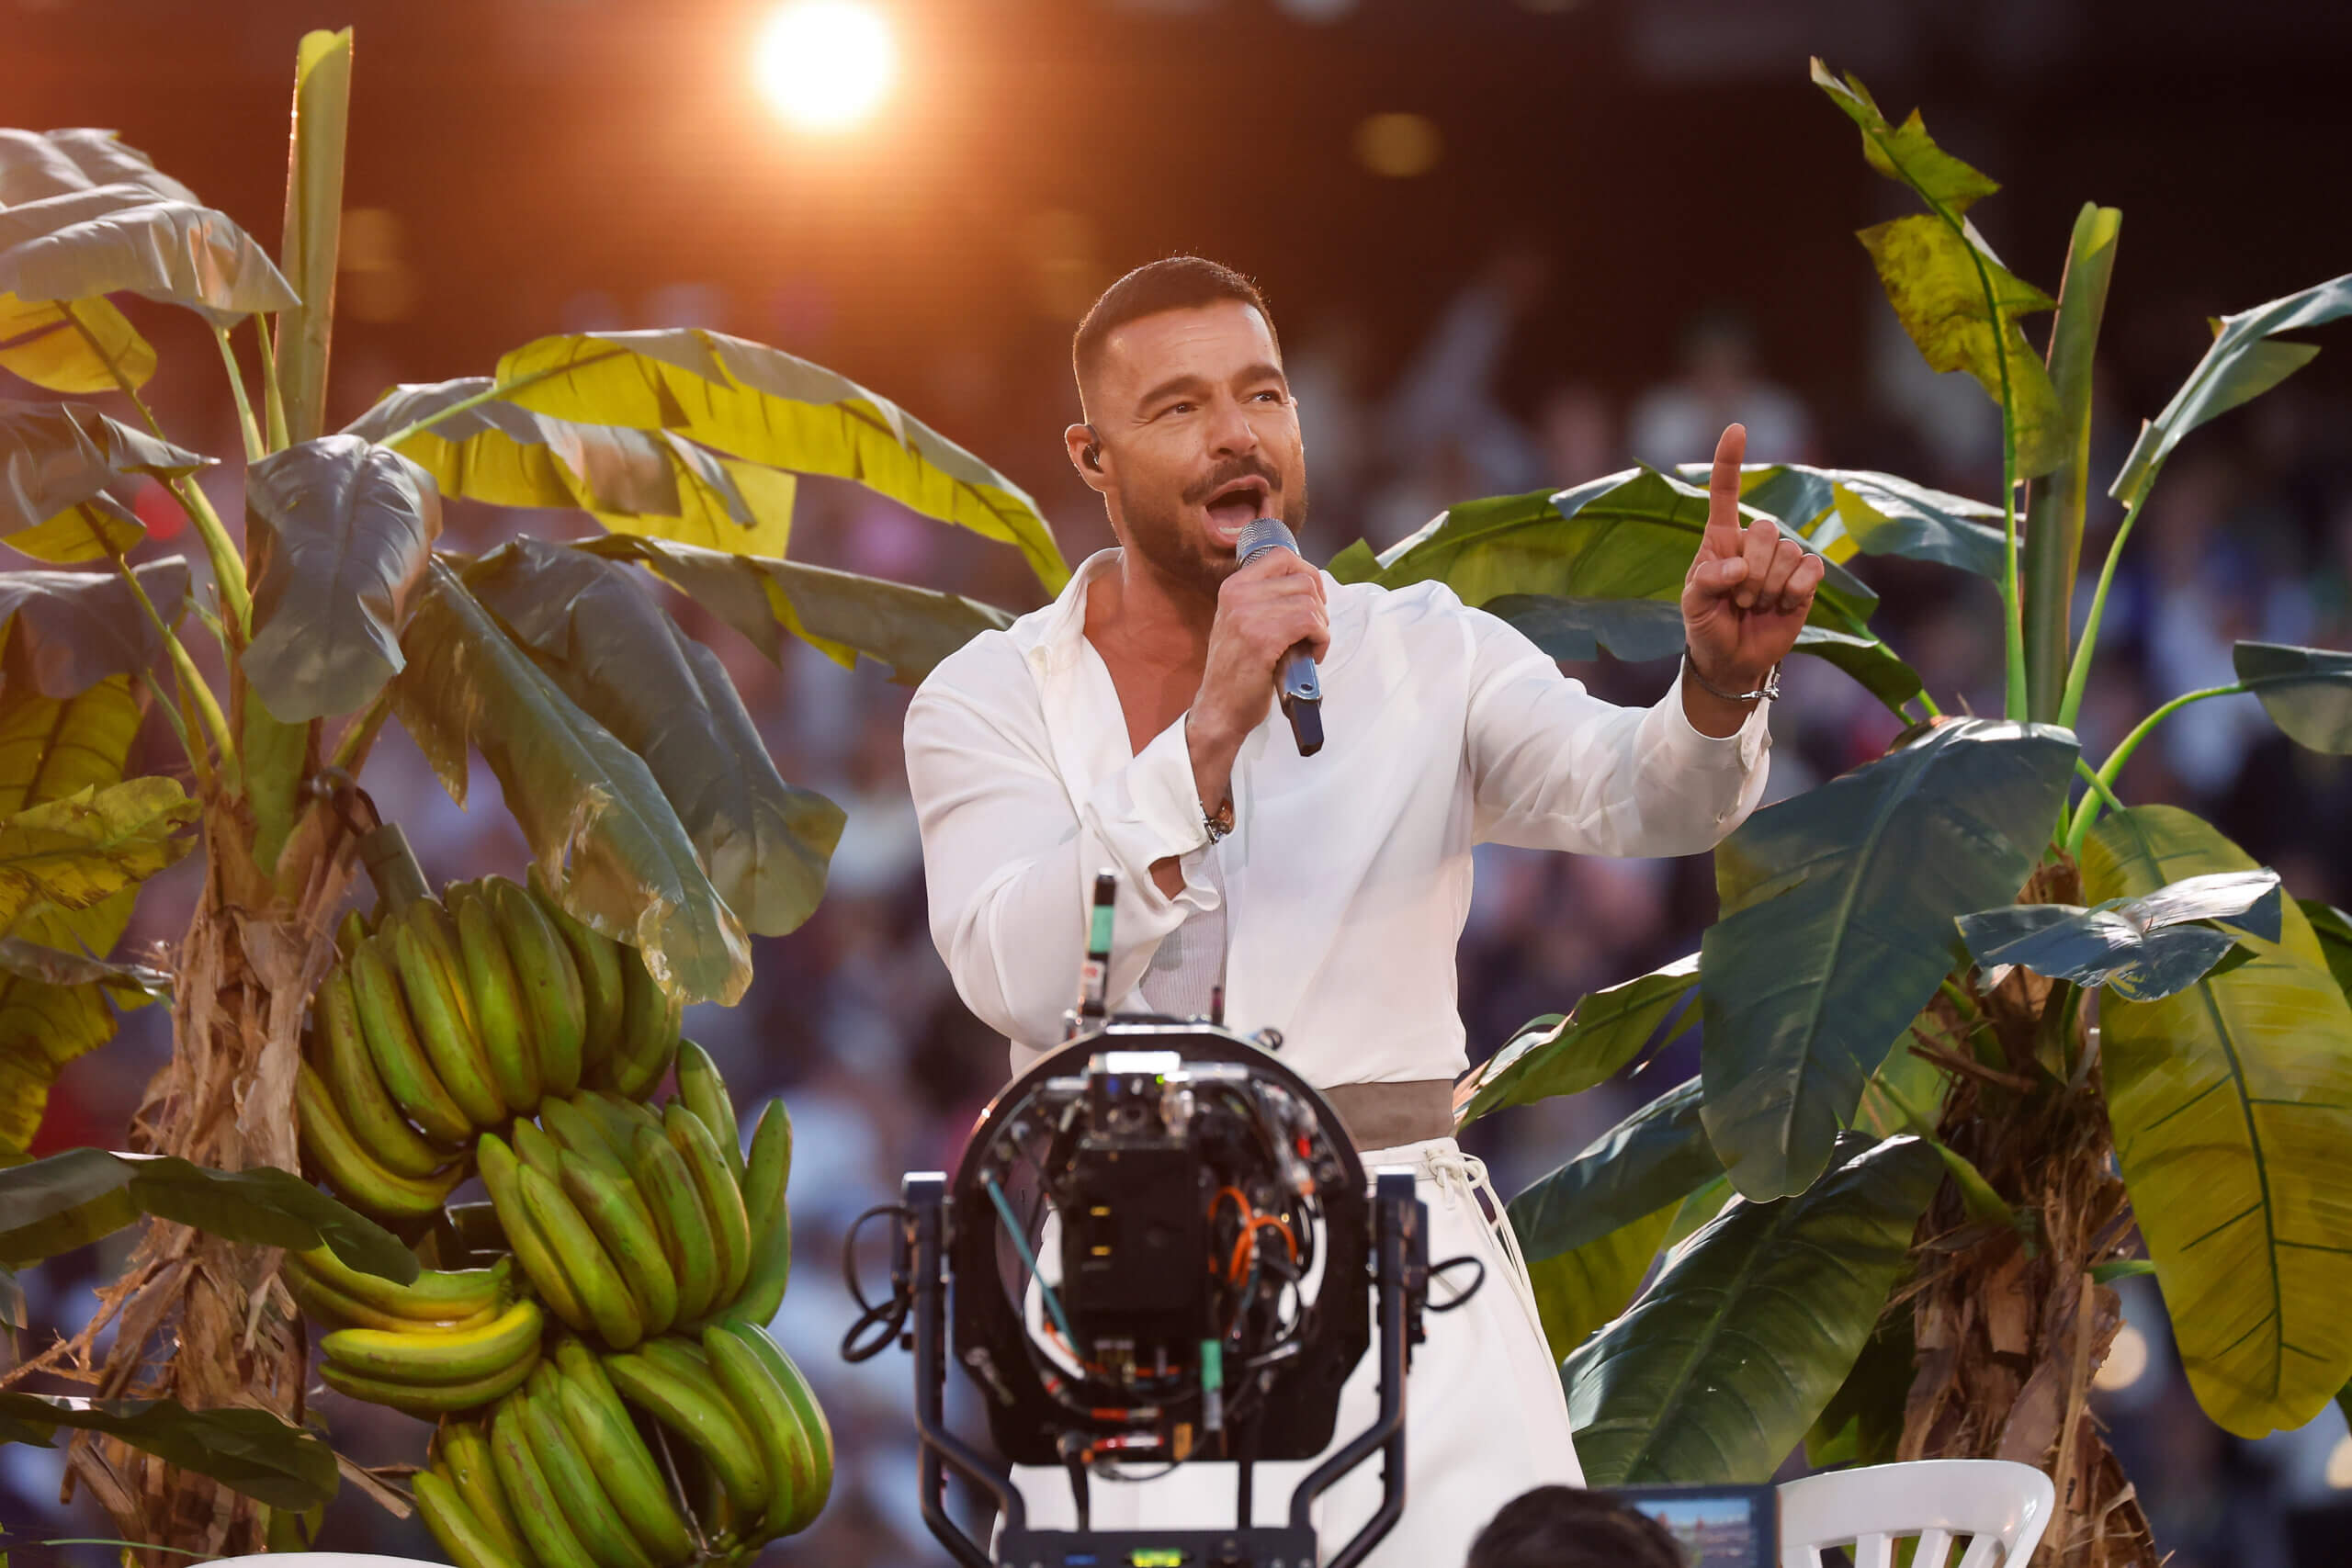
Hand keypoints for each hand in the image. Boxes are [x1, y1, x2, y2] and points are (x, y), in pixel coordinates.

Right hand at [1193, 548, 1329, 753]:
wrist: (1219, 708)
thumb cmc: (1238, 669)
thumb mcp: (1240, 622)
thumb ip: (1263, 599)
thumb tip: (1308, 584)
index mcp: (1233, 586)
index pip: (1282, 556)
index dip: (1308, 574)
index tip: (1312, 600)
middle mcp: (1238, 594)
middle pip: (1303, 580)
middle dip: (1319, 607)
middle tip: (1312, 632)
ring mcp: (1248, 615)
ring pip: (1310, 602)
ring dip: (1321, 627)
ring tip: (1309, 648)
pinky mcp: (1263, 638)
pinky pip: (1310, 623)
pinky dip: (1321, 640)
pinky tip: (1312, 655)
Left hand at [1680, 423, 1823, 691]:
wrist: (1732, 659)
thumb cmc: (1707, 625)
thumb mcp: (1692, 605)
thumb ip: (1706, 581)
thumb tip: (1738, 567)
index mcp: (1720, 538)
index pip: (1726, 492)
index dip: (1730, 461)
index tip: (1736, 428)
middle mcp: (1754, 542)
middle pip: (1764, 530)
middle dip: (1750, 572)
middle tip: (1738, 598)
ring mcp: (1782, 559)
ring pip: (1787, 552)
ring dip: (1769, 588)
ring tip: (1756, 605)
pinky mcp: (1806, 578)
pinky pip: (1811, 569)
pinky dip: (1795, 591)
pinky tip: (1783, 606)